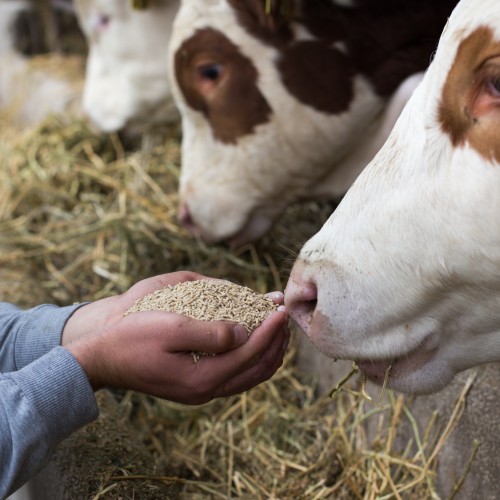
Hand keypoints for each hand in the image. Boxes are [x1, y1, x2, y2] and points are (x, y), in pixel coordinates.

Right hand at [62, 272, 289, 403]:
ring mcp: (201, 390)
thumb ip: (213, 333)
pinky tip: (252, 339)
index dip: (270, 329)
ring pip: (249, 375)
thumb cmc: (133, 337)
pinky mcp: (195, 384)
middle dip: (276, 342)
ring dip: (267, 351)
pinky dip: (251, 357)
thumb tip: (247, 334)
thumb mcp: (172, 327)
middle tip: (284, 317)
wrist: (103, 358)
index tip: (281, 309)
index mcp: (203, 378)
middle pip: (257, 369)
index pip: (250, 352)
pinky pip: (235, 375)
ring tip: (276, 328)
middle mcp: (206, 390)